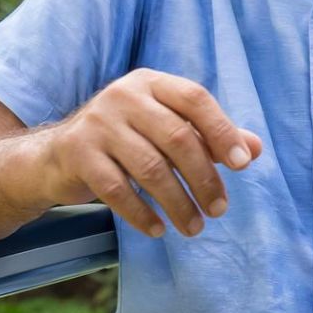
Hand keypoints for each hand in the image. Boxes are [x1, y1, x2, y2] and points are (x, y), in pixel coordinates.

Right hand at [40, 69, 262, 237]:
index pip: (194, 98)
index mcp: (150, 83)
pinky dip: (141, 213)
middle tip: (219, 209)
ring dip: (177, 203)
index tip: (244, 164)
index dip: (222, 130)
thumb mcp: (166, 130)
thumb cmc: (125, 140)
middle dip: (203, 178)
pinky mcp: (77, 153)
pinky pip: (117, 189)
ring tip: (194, 227)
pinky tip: (157, 230)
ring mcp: (97, 123)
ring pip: (150, 167)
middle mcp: (123, 95)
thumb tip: (256, 149)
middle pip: (176, 137)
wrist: (56, 155)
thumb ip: (209, 137)